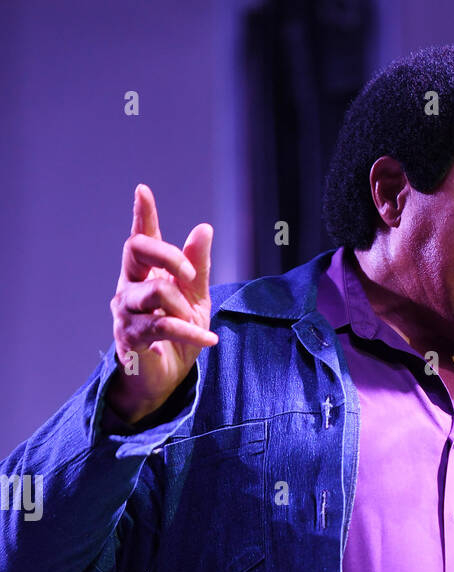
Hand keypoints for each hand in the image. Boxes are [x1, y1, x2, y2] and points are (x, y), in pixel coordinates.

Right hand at [108, 184, 217, 423]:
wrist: (166, 380)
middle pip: (136, 249)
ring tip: (195, 323)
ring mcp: (125, 311)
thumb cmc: (178, 337)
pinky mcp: (130, 337)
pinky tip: (209, 339)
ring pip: (155, 291)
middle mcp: (129, 286)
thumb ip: (198, 267)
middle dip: (169, 255)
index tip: (143, 191)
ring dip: (183, 307)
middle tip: (191, 275)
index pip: (141, 237)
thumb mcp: (196, 300)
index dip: (142, 214)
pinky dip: (191, 331)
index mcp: (145, 273)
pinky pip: (164, 325)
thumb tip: (204, 228)